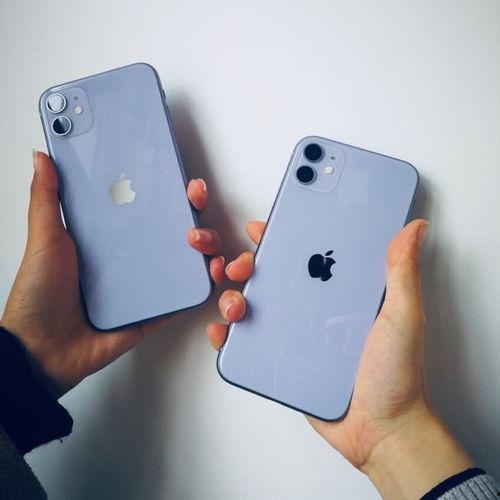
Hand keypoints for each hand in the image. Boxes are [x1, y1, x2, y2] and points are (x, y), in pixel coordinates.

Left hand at [1, 151, 224, 396]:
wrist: (41, 351)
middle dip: (190, 213)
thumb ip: (46, 199)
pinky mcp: (151, 312)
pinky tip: (209, 271)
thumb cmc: (38, 296)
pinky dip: (197, 286)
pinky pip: (179, 298)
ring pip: (181, 262)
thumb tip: (42, 157)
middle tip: (193, 201)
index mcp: (107, 239)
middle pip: (169, 231)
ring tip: (200, 239)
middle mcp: (128, 259)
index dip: (163, 191)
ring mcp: (142, 286)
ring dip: (202, 247)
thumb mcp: (43, 240)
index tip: (178, 177)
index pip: (142, 208)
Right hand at [207, 220, 473, 498]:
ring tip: (235, 304)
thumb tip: (413, 228)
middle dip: (248, 266)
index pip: (306, 257)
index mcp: (339, 293)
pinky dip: (230, 335)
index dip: (281, 239)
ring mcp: (296, 336)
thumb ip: (402, 273)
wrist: (381, 430)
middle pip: (272, 278)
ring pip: (255, 307)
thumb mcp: (402, 317)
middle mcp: (314, 310)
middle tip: (239, 267)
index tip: (261, 228)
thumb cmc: (395, 375)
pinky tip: (223, 332)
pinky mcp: (282, 361)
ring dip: (234, 298)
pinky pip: (250, 343)